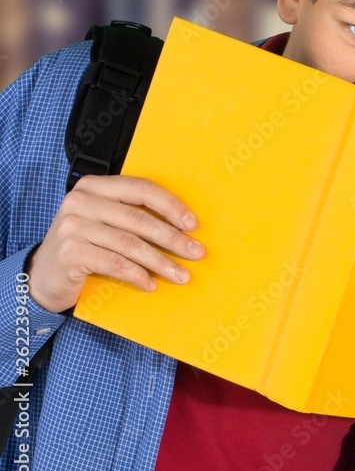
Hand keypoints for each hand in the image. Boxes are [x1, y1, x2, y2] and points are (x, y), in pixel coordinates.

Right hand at [25, 175, 204, 313]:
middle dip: (173, 238)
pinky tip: (151, 284)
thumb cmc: (85, 246)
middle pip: (139, 219)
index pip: (142, 189)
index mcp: (95, 186)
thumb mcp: (105, 222)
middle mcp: (81, 201)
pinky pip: (114, 264)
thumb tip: (183, 228)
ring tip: (181, 275)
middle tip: (196, 253)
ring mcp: (72, 226)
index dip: (171, 206)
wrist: (43, 275)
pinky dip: (137, 275)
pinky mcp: (69, 252)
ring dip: (161, 262)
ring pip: (130, 244)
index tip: (194, 224)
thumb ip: (132, 216)